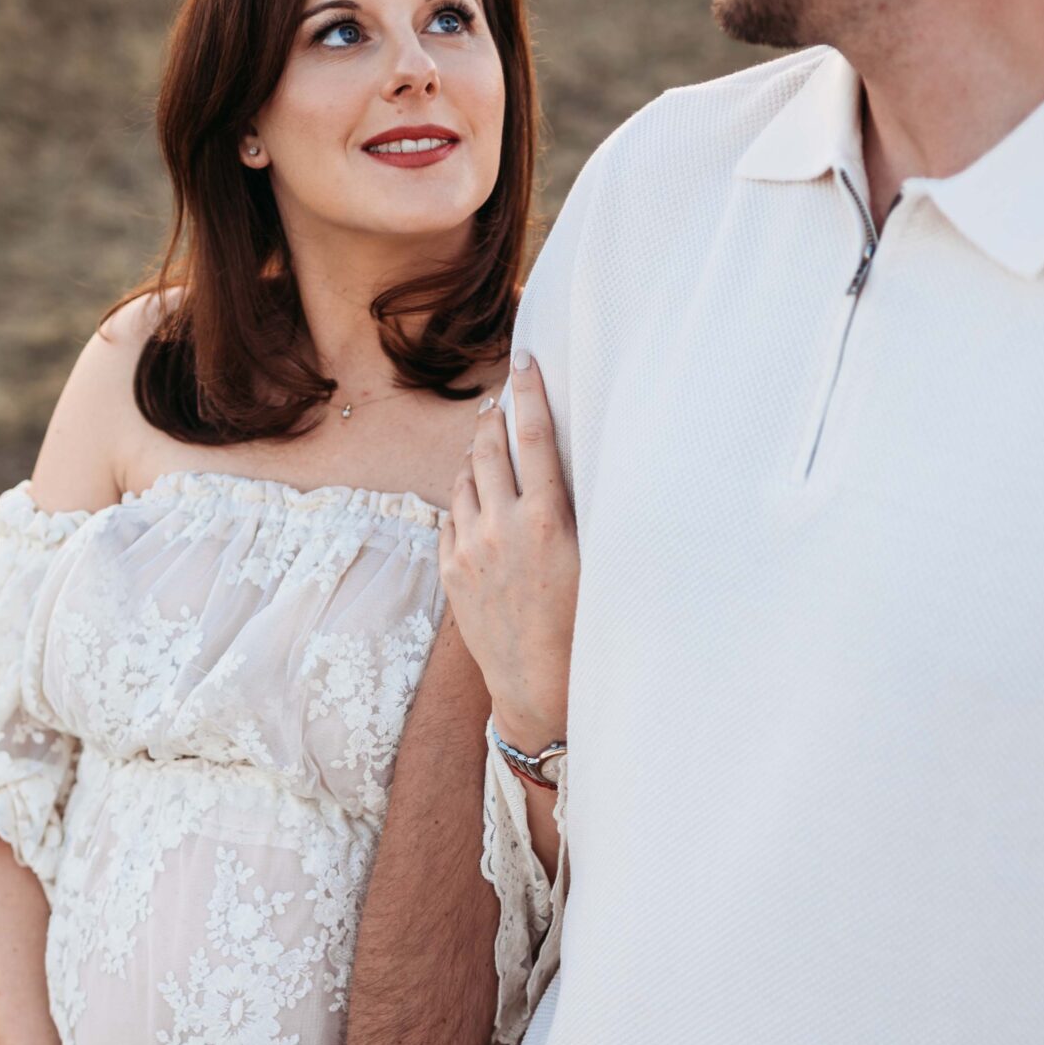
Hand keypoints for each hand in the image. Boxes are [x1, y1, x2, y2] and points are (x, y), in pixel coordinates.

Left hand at [441, 353, 577, 749]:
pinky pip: (452, 516)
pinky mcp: (451, 571)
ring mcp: (470, 548)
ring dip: (475, 458)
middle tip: (499, 401)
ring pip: (464, 479)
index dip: (530, 391)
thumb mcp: (592, 559)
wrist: (539, 684)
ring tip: (488, 449)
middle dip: (493, 418)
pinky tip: (478, 501)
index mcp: (547, 520)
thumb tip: (569, 464)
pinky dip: (465, 500)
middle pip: (488, 448)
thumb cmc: (583, 623)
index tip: (523, 359)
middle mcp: (502, 527)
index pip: (536, 437)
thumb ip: (575, 509)